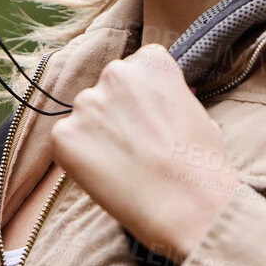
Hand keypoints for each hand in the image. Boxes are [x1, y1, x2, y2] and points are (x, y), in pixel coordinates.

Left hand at [50, 43, 240, 260]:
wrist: (187, 203)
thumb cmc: (201, 163)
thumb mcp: (196, 112)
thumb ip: (169, 99)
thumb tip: (158, 110)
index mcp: (151, 61)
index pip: (137, 70)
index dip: (142, 100)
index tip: (150, 122)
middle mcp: (115, 73)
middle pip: (108, 90)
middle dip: (117, 114)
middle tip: (136, 147)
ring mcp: (86, 103)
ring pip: (86, 117)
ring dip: (98, 136)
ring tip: (125, 166)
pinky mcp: (64, 135)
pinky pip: (67, 144)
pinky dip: (80, 160)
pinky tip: (107, 176)